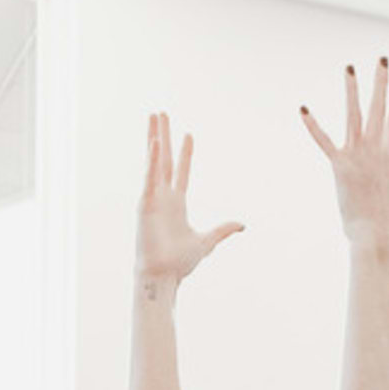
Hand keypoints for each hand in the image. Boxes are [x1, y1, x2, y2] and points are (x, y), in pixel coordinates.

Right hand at [135, 112, 242, 285]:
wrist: (164, 275)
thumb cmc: (180, 264)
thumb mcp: (207, 242)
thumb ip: (223, 230)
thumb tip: (242, 224)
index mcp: (177, 204)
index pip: (181, 171)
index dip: (185, 152)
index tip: (189, 134)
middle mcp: (163, 197)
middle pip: (164, 159)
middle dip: (163, 135)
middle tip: (161, 114)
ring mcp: (153, 198)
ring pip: (154, 161)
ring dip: (154, 138)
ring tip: (154, 116)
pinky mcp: (146, 204)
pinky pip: (149, 177)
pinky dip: (152, 160)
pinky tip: (155, 141)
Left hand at [299, 58, 388, 250]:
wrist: (375, 235)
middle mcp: (376, 149)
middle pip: (379, 108)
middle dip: (381, 82)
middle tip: (382, 59)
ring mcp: (358, 155)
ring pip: (354, 115)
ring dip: (351, 90)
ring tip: (349, 68)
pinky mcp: (340, 165)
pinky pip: (324, 141)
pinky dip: (313, 126)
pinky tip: (303, 109)